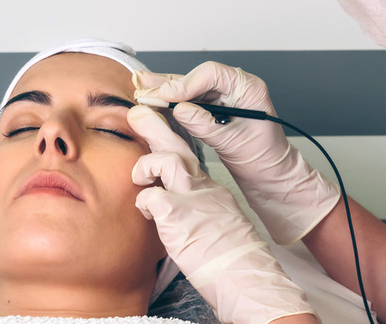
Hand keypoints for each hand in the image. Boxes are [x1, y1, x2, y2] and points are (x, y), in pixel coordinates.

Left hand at [128, 105, 315, 323]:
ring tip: (141, 176)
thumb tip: (171, 206)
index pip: (187, 155)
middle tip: (138, 111)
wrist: (246, 275)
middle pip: (178, 145)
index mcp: (210, 188)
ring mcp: (192, 198)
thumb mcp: (215, 222)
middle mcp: (203, 187)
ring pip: (167, 160)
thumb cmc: (231, 257)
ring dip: (147, 165)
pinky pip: (151, 197)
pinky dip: (144, 202)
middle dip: (155, 125)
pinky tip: (148, 213)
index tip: (156, 128)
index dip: (169, 140)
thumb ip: (195, 207)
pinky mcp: (178, 215)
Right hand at [133, 62, 339, 244]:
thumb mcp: (233, 143)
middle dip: (170, 85)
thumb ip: (206, 125)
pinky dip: (172, 100)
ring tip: (141, 88)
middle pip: (197, 77)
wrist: (270, 173)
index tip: (167, 97)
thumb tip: (180, 109)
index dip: (186, 84)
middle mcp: (235, 86)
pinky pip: (191, 99)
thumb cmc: (263, 158)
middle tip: (144, 91)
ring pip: (191, 86)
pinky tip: (153, 97)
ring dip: (166, 89)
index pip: (211, 75)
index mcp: (248, 88)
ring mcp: (224, 96)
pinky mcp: (215, 107)